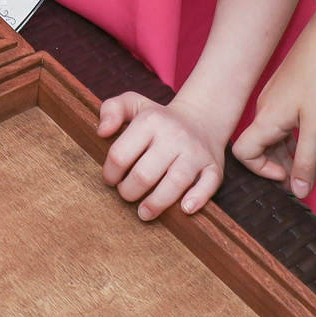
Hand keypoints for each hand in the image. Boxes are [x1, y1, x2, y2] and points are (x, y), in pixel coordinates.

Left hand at [96, 91, 231, 219]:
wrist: (202, 118)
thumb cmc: (160, 119)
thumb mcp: (134, 104)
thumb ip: (111, 109)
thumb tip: (102, 132)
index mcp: (151, 120)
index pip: (121, 154)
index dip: (110, 173)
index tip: (111, 179)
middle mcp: (175, 135)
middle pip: (144, 174)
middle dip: (128, 192)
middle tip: (126, 194)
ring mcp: (196, 152)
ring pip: (175, 182)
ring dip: (156, 203)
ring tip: (144, 212)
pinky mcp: (214, 167)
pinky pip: (209, 184)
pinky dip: (198, 198)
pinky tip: (184, 208)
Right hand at [232, 21, 315, 196]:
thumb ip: (306, 162)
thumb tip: (298, 192)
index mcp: (266, 119)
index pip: (244, 154)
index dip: (261, 171)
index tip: (288, 177)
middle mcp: (265, 109)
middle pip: (260, 147)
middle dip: (278, 166)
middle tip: (304, 178)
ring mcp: (275, 99)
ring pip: (273, 135)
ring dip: (288, 152)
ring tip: (311, 163)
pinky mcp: (286, 91)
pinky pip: (282, 122)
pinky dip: (294, 137)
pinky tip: (312, 138)